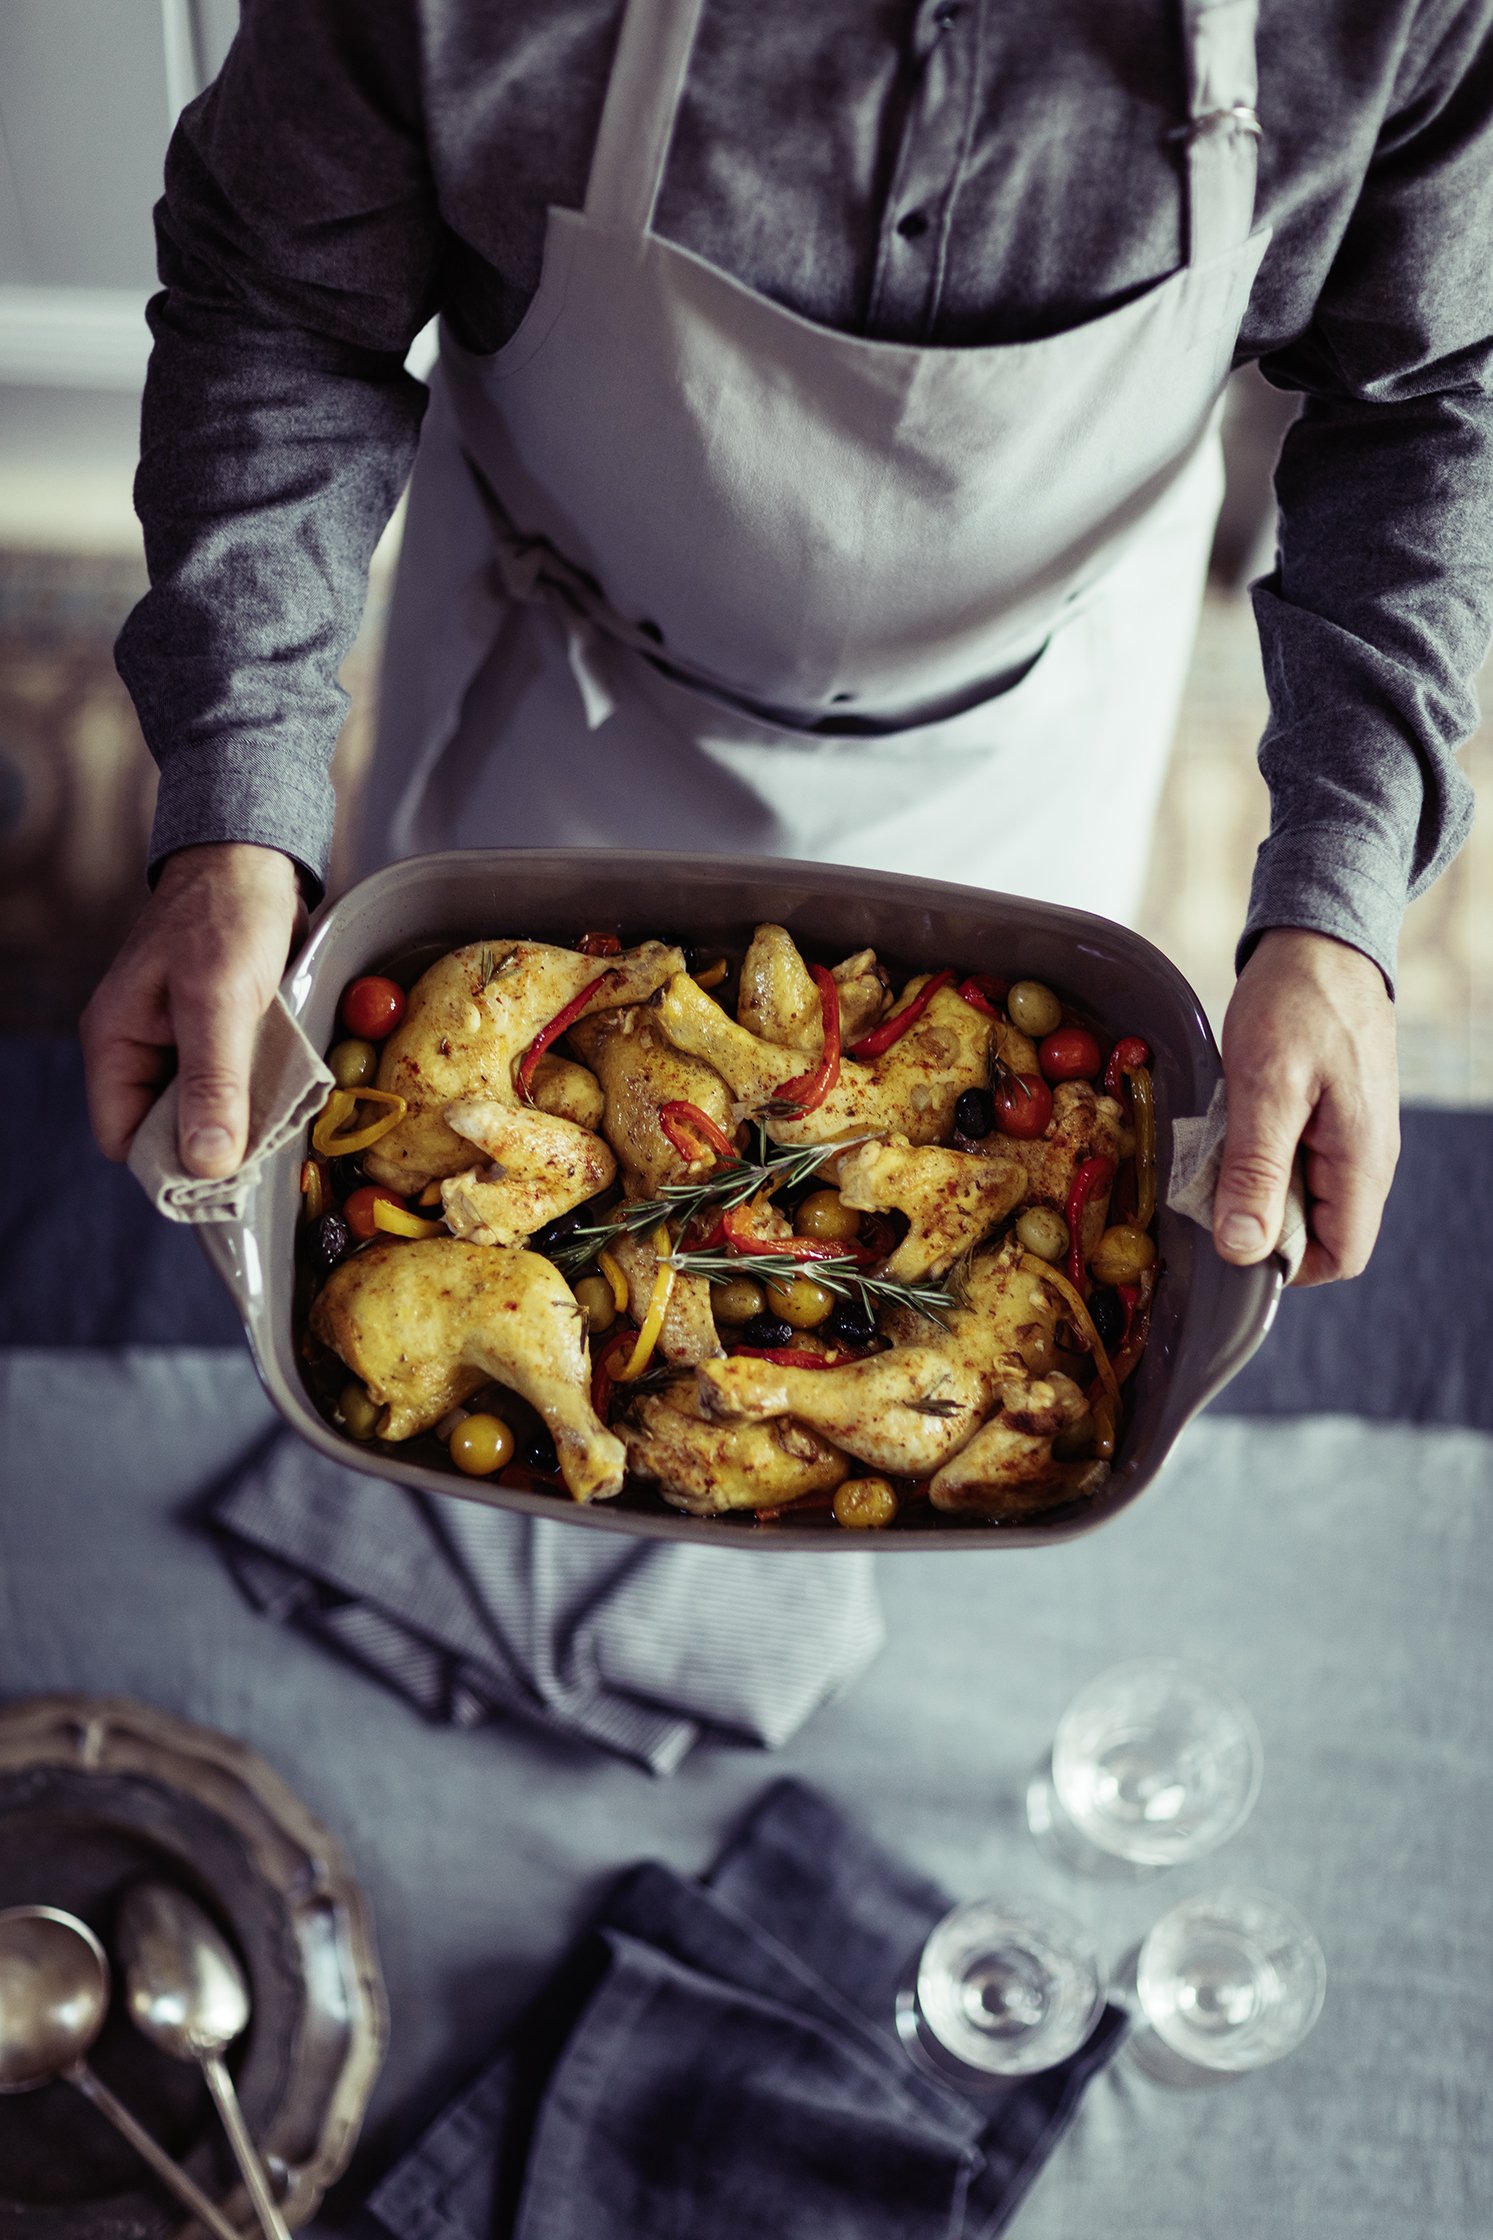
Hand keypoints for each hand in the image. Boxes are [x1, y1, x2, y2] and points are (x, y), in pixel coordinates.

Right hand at [81, 843, 303, 1176]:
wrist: (257, 855)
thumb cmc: (225, 915)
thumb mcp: (218, 1000)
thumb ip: (211, 1081)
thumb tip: (208, 1163)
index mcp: (117, 1044)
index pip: (127, 1140)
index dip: (171, 1168)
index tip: (226, 1184)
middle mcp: (144, 1051)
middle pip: (170, 1132)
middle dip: (216, 1147)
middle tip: (268, 1155)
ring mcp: (184, 1045)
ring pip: (210, 1110)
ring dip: (247, 1120)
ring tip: (287, 1123)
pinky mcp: (225, 1036)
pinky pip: (239, 1083)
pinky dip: (264, 1093)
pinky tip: (294, 1095)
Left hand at [1213, 927, 1398, 1285]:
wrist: (1321, 940)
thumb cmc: (1297, 1004)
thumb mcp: (1264, 1088)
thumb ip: (1255, 1172)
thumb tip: (1242, 1251)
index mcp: (1362, 1162)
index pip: (1340, 1257)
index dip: (1285, 1266)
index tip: (1230, 1238)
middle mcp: (1365, 1158)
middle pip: (1317, 1230)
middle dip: (1260, 1219)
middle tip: (1210, 1180)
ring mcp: (1350, 1136)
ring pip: (1301, 1194)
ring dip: (1254, 1182)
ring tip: (1218, 1142)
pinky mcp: (1331, 1115)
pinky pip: (1294, 1157)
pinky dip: (1257, 1151)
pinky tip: (1230, 1121)